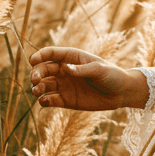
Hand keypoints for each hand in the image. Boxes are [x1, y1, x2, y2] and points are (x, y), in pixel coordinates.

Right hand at [29, 46, 148, 110]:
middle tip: (35, 80)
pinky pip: (50, 100)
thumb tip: (65, 69)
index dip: (39, 56)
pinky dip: (44, 101)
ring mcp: (64, 85)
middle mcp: (64, 70)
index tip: (33, 60)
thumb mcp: (99, 70)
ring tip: (37, 91)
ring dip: (37, 87)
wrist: (121, 93)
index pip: (51, 54)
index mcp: (71, 58)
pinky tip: (44, 101)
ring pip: (43, 85)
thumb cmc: (112, 76)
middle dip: (36, 73)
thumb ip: (82, 70)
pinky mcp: (66, 100)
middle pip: (43, 69)